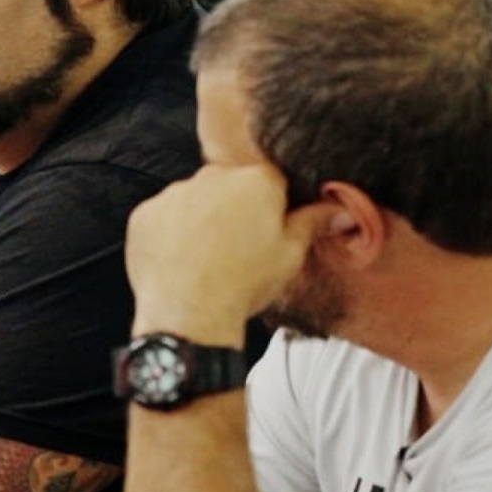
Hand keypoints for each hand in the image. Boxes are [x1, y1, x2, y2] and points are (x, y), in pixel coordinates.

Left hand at [124, 164, 336, 340]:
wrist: (190, 315)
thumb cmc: (246, 284)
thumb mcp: (291, 256)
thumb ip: (314, 224)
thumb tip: (344, 210)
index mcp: (257, 180)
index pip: (272, 181)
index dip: (273, 207)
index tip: (270, 230)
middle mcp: (214, 176)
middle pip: (230, 186)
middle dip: (235, 210)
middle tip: (238, 250)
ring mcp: (175, 193)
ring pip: (195, 200)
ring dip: (201, 221)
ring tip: (207, 261)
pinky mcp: (146, 214)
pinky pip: (163, 217)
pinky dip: (170, 235)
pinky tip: (181, 263)